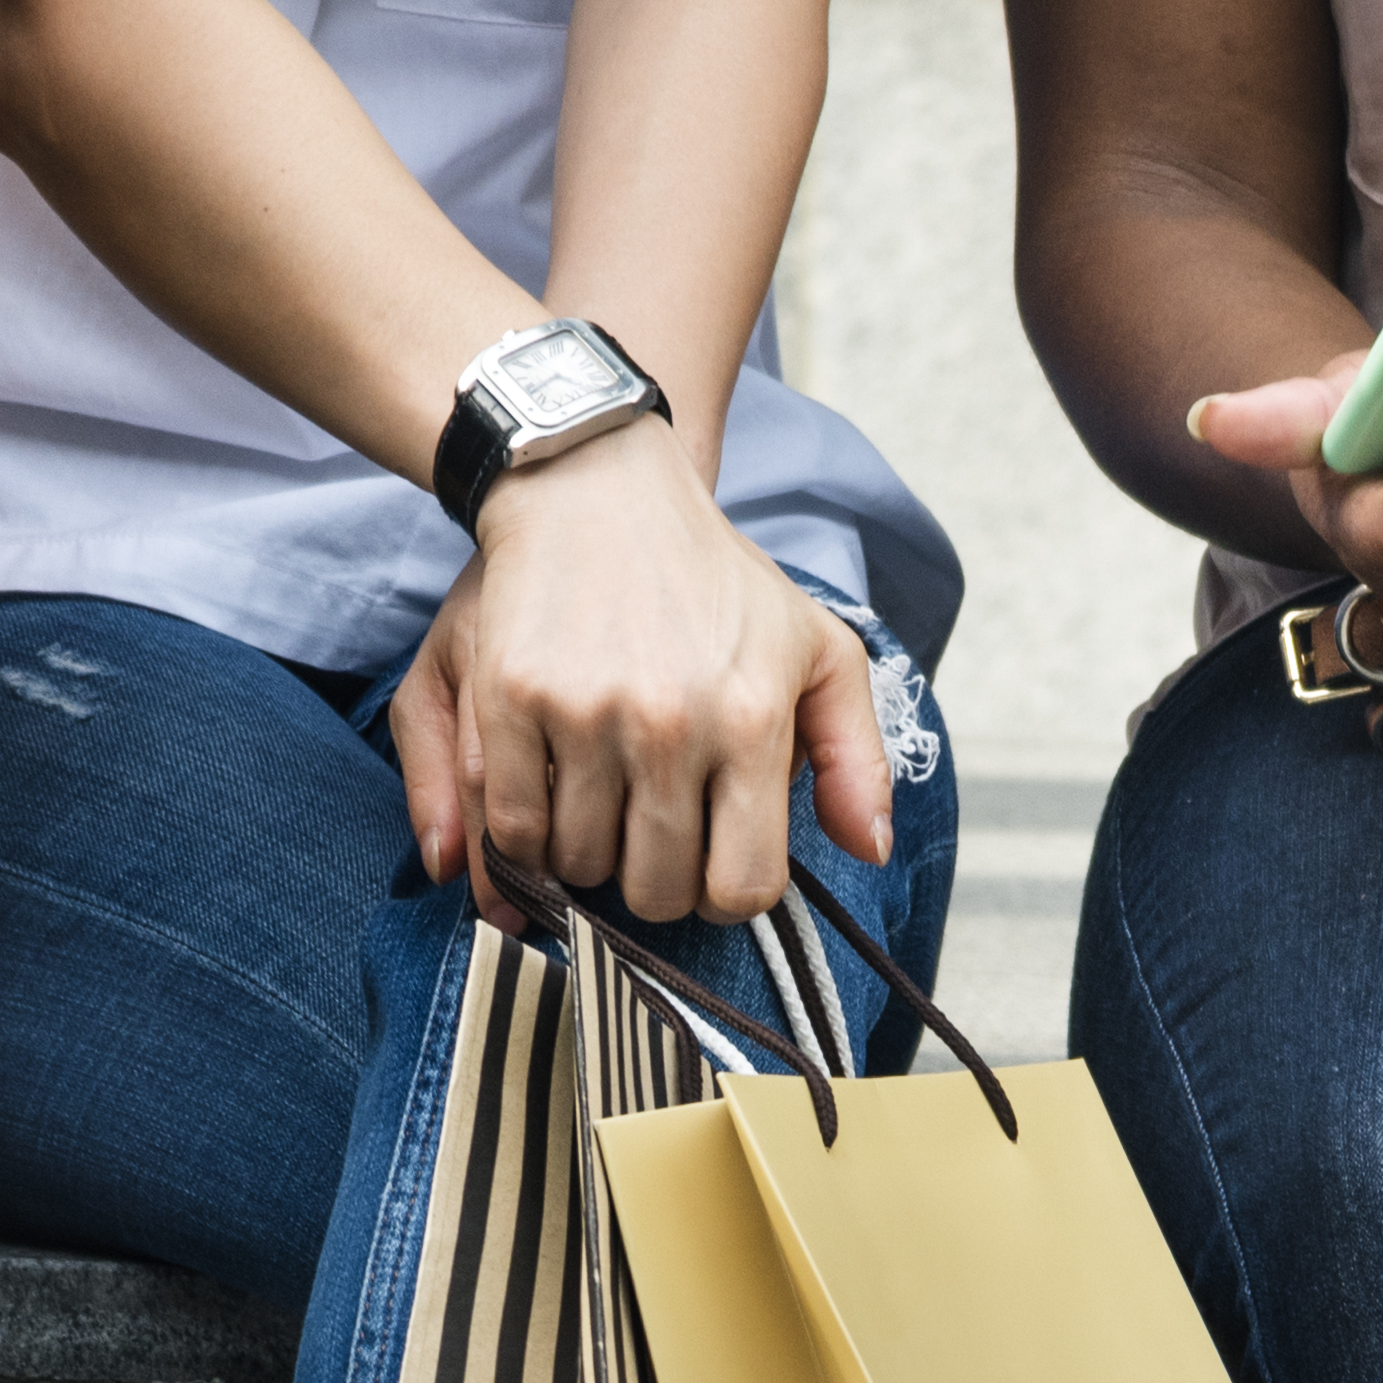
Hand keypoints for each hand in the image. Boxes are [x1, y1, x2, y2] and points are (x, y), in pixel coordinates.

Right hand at [387, 433, 890, 932]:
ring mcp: (585, 713)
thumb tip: (871, 851)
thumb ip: (857, 758)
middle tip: (650, 834)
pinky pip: (512, 825)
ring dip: (587, 857)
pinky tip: (549, 801)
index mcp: (751, 721)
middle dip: (656, 883)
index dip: (725, 892)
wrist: (598, 490)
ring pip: (580, 865)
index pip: (742, 888)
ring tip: (601, 805)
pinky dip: (523, 838)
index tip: (711, 859)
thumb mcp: (819, 652)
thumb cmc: (718, 583)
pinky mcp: (511, 698)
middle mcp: (671, 724)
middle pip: (657, 891)